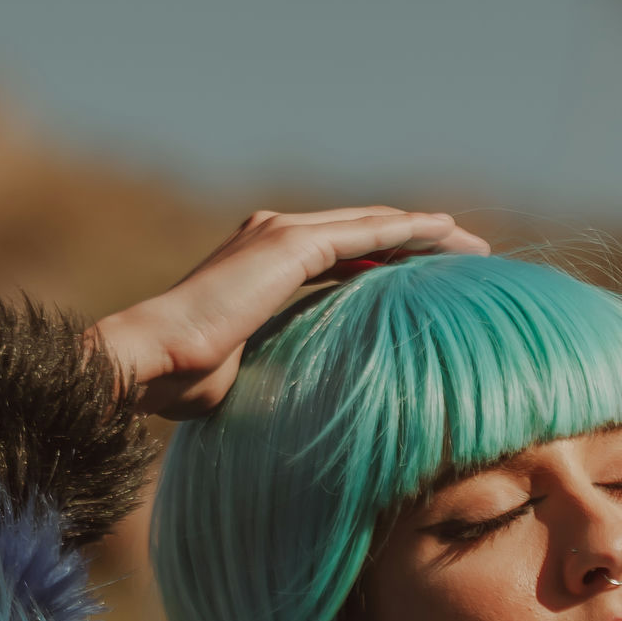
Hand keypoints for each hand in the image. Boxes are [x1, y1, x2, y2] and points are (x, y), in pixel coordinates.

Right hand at [91, 206, 489, 418]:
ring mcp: (281, 233)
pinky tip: (446, 235)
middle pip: (364, 231)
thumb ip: (274, 362)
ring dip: (425, 234)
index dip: (384, 262)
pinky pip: (367, 233)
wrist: (151, 360)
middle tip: (465, 255)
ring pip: (373, 225)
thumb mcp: (243, 371)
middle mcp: (272, 234)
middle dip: (416, 241)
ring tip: (470, 247)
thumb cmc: (181, 382)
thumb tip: (295, 396)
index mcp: (259, 260)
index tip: (423, 278)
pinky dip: (409, 232)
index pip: (338, 255)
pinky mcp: (291, 244)